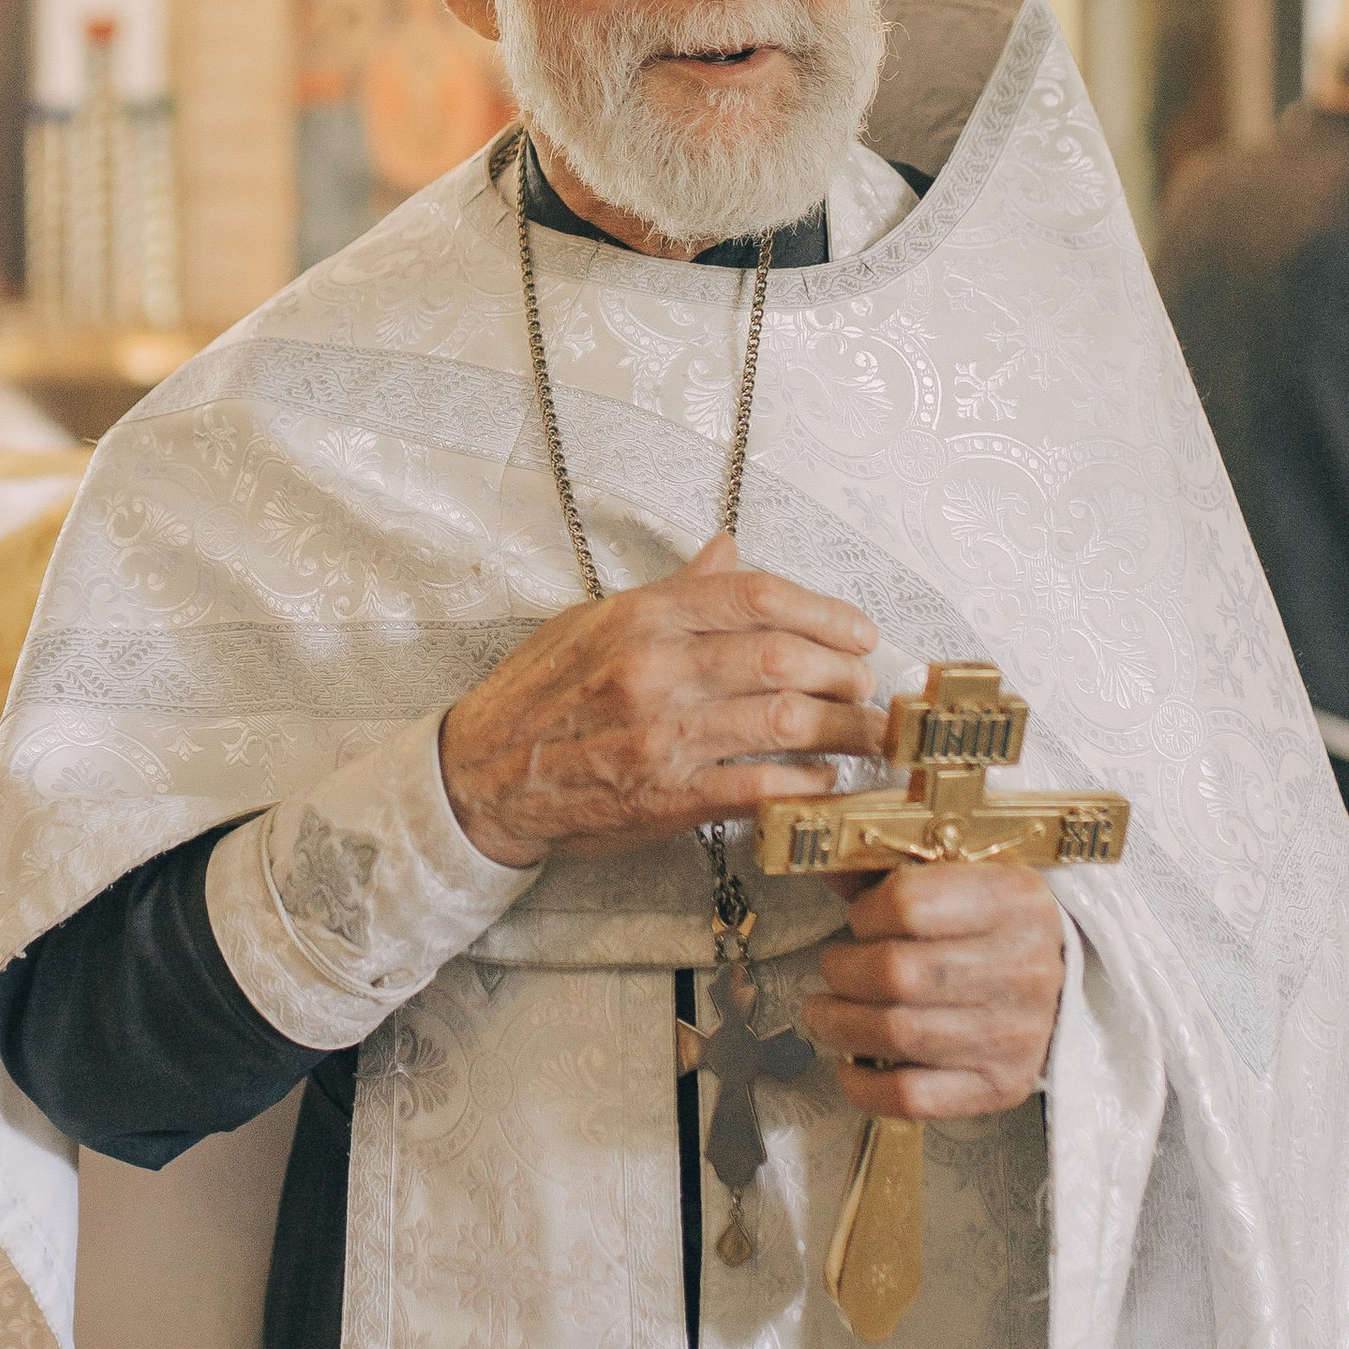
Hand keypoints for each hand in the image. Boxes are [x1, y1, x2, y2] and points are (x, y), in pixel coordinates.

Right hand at [438, 532, 884, 868]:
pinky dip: (806, 784)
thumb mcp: (593, 623)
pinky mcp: (667, 799)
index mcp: (639, 617)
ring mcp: (662, 736)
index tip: (859, 630)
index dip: (824, 611)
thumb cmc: (537, 696)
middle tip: (867, 685)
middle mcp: (654, 670)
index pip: (755, 595)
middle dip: (846, 671)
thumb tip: (728, 550)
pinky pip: (760, 787)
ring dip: (843, 728)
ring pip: (786, 722)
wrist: (480, 776)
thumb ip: (671, 591)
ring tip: (864, 733)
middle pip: (784, 656)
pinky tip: (824, 781)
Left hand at [800, 858, 1064, 1117]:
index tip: (861, 918)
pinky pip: (912, 1097)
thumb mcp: (960, 875)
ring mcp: (1015, 1034)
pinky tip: (850, 1062)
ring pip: (896, 1033)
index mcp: (1014, 900)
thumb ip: (892, 869)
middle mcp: (1023, 968)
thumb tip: (829, 868)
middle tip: (834, 968)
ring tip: (826, 1012)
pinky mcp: (1000, 1086)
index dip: (866, 912)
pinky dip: (863, 1084)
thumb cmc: (995, 925)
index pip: (909, 905)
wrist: (1066, 983)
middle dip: (842, 971)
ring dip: (839, 1023)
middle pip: (895, 973)